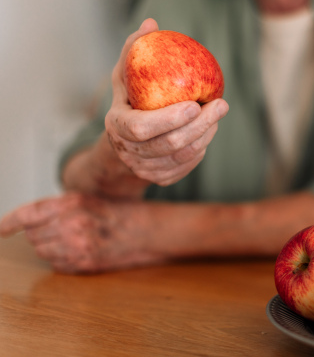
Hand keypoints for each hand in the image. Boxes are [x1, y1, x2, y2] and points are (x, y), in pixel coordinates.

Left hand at [0, 193, 162, 273]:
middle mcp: (73, 223)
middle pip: (33, 235)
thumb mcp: (89, 200)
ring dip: (51, 247)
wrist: (148, 231)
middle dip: (42, 232)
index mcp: (73, 202)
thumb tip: (27, 221)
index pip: (28, 214)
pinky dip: (63, 259)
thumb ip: (59, 207)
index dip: (8, 223)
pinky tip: (81, 250)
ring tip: (75, 239)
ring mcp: (78, 245)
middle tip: (64, 228)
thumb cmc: (119, 213)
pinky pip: (57, 264)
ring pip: (43, 251)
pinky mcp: (84, 263)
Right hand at [105, 18, 228, 185]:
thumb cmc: (128, 100)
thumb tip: (152, 24)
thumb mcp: (125, 74)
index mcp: (116, 127)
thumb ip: (135, 50)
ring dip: (206, 135)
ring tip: (217, 114)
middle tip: (221, 105)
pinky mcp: (160, 179)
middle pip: (170, 144)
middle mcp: (128, 153)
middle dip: (200, 125)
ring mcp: (144, 170)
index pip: (141, 129)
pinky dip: (201, 149)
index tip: (194, 103)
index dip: (169, 119)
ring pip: (183, 156)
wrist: (122, 141)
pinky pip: (187, 166)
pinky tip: (208, 131)